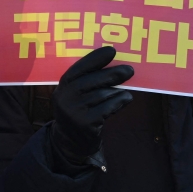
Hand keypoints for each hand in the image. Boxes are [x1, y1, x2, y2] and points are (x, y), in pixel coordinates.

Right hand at [50, 46, 134, 165]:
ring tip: (127, 90)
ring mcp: (75, 111)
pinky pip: (107, 108)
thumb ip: (86, 82)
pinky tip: (126, 99)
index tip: (112, 50)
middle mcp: (66, 97)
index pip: (79, 68)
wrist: (70, 141)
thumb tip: (113, 66)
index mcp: (62, 85)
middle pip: (92, 80)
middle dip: (113, 73)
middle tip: (129, 70)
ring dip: (118, 91)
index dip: (95, 58)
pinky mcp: (86, 123)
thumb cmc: (79, 111)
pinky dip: (119, 102)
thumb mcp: (75, 95)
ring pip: (102, 95)